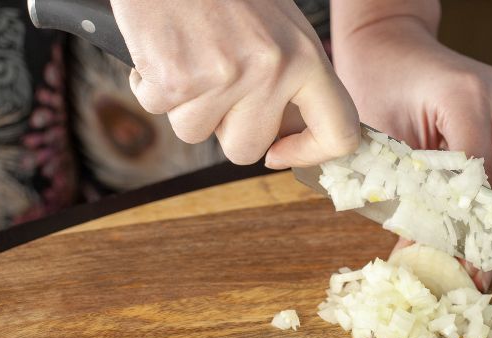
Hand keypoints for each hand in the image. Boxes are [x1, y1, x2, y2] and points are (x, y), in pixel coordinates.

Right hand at [110, 0, 359, 166]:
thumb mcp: (282, 30)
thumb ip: (294, 83)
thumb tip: (288, 139)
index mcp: (306, 58)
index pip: (339, 133)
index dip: (310, 153)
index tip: (281, 153)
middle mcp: (271, 71)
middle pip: (246, 149)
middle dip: (224, 127)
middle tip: (216, 84)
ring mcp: (223, 77)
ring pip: (196, 133)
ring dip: (186, 105)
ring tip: (190, 58)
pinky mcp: (176, 79)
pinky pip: (159, 110)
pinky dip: (151, 86)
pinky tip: (164, 50)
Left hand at [333, 12, 491, 290]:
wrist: (389, 41)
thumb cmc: (376, 81)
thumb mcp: (381, 141)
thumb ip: (404, 196)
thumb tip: (418, 257)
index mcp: (464, 96)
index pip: (482, 174)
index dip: (471, 224)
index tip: (459, 263)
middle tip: (479, 263)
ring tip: (478, 245)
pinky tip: (479, 215)